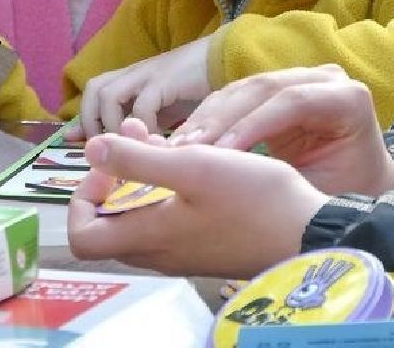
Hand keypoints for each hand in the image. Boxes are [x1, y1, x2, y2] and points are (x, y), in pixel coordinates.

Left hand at [67, 118, 326, 277]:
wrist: (310, 234)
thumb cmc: (254, 200)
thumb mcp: (194, 166)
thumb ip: (138, 160)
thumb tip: (93, 149)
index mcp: (149, 237)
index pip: (83, 235)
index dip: (83, 197)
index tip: (110, 164)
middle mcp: (160, 253)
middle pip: (111, 223)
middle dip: (115, 177)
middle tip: (136, 141)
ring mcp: (184, 252)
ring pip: (142, 218)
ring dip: (142, 179)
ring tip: (164, 141)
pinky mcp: (207, 246)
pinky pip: (170, 221)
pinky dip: (167, 191)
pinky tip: (193, 162)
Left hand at [76, 36, 213, 138]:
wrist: (228, 62)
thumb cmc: (196, 92)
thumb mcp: (162, 113)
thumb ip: (138, 125)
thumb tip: (113, 146)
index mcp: (132, 80)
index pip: (93, 94)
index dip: (83, 119)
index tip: (81, 144)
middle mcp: (136, 74)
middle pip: (95, 88)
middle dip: (92, 120)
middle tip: (107, 148)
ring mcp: (150, 74)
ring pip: (109, 94)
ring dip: (111, 124)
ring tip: (128, 148)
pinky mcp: (167, 79)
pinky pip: (142, 104)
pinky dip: (142, 125)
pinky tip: (155, 142)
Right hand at [172, 64, 393, 196]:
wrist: (358, 186)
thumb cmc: (345, 196)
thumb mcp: (320, 193)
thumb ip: (281, 185)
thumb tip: (229, 188)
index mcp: (348, 100)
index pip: (293, 102)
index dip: (253, 124)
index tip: (219, 154)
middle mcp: (325, 79)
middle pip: (263, 89)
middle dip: (221, 120)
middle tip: (183, 151)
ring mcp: (299, 77)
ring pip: (243, 89)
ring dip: (206, 119)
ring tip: (174, 149)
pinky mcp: (275, 88)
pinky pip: (235, 97)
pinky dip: (208, 119)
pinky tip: (183, 142)